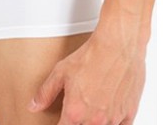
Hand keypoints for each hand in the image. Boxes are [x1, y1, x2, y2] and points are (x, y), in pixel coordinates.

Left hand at [28, 30, 145, 124]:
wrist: (117, 45)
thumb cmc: (91, 56)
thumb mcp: (61, 71)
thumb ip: (46, 92)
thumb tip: (33, 106)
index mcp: (75, 112)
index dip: (60, 124)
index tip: (61, 119)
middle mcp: (94, 120)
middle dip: (76, 122)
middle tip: (76, 110)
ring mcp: (113, 119)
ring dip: (93, 123)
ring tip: (91, 108)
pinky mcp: (129, 114)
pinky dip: (113, 123)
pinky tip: (108, 114)